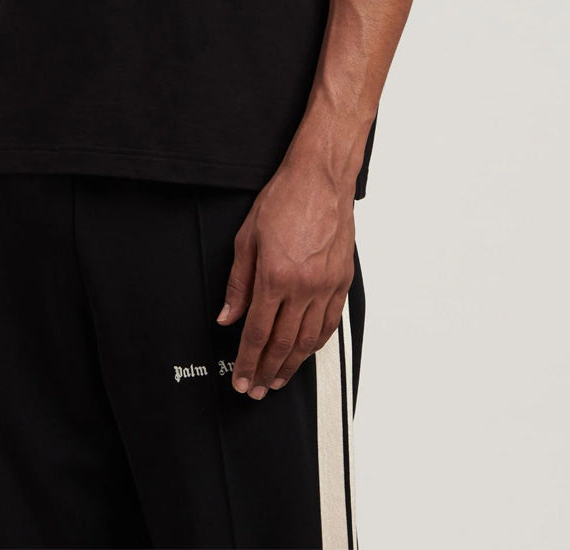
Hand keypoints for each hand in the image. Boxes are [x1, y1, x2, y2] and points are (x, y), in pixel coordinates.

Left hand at [217, 158, 355, 398]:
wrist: (321, 179)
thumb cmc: (283, 200)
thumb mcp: (246, 238)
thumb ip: (238, 284)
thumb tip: (227, 317)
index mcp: (275, 276)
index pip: (257, 333)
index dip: (247, 362)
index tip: (241, 380)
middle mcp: (303, 286)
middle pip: (282, 344)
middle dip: (267, 372)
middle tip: (257, 390)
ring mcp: (326, 286)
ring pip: (308, 340)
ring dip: (291, 365)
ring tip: (278, 380)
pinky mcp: (342, 281)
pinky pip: (329, 324)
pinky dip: (315, 344)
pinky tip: (304, 352)